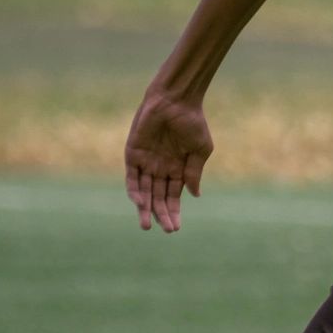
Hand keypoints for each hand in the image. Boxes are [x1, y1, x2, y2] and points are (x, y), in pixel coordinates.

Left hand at [124, 88, 212, 231]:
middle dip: (161, 214)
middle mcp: (160, 168)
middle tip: (165, 231)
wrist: (175, 101)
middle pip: (158, 197)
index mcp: (178, 169)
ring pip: (144, 191)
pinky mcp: (132, 153)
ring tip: (146, 225)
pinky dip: (135, 190)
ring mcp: (146, 162)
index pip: (173, 196)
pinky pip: (132, 176)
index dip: (174, 212)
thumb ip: (194, 172)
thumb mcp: (200, 150)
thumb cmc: (193, 122)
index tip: (176, 228)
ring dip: (145, 208)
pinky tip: (139, 203)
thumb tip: (194, 195)